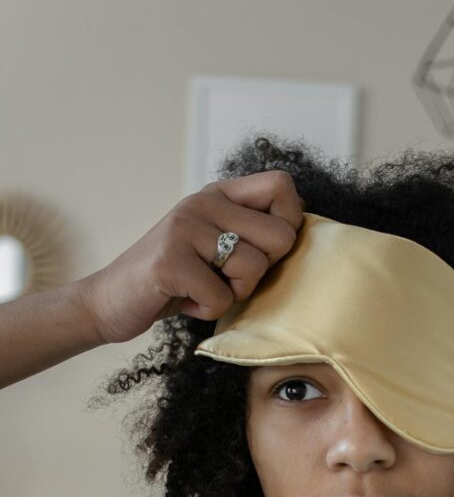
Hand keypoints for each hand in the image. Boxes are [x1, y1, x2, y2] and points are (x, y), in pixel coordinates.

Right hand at [77, 170, 306, 343]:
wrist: (110, 300)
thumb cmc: (174, 279)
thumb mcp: (213, 244)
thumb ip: (250, 231)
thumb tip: (299, 226)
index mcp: (218, 195)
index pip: (282, 185)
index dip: (289, 223)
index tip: (265, 249)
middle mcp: (202, 202)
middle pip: (280, 236)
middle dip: (262, 271)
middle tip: (228, 278)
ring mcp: (184, 228)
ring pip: (253, 270)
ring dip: (233, 294)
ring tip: (202, 289)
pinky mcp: (170, 262)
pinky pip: (222, 297)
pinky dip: (207, 311)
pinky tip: (185, 301)